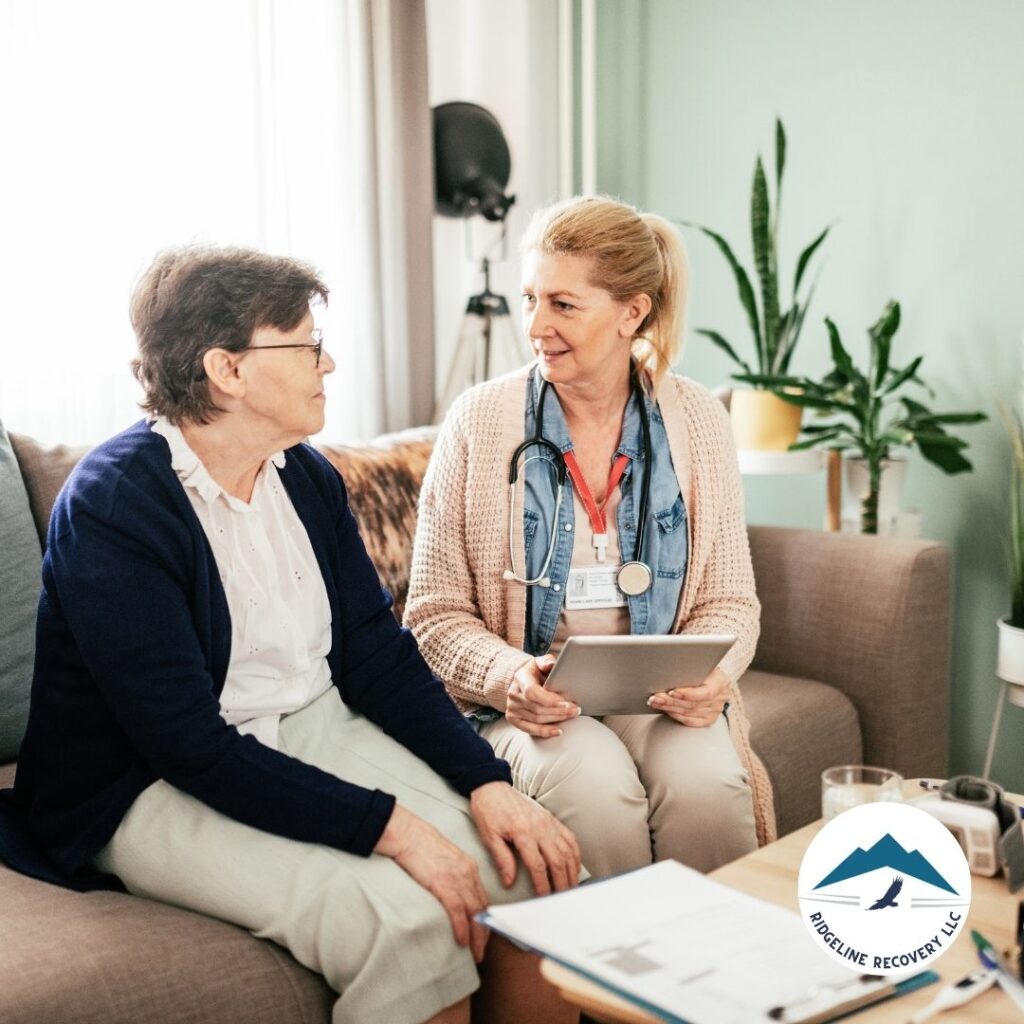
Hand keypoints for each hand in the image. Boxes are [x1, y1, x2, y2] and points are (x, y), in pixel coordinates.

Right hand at [374, 804, 489, 960]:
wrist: (407, 833)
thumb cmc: (420, 845)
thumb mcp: (444, 858)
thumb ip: (452, 874)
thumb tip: (452, 892)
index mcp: (468, 866)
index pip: (482, 897)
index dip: (484, 919)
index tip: (483, 934)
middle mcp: (468, 872)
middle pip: (482, 908)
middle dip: (484, 932)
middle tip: (482, 950)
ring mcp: (457, 878)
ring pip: (474, 913)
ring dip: (477, 937)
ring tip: (476, 953)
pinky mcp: (443, 884)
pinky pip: (458, 911)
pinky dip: (462, 928)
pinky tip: (462, 942)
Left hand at [469, 781, 581, 894]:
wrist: (492, 787)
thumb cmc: (488, 811)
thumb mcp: (489, 837)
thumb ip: (502, 860)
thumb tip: (509, 882)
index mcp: (523, 832)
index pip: (537, 865)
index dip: (543, 885)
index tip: (544, 898)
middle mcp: (539, 827)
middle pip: (557, 860)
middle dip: (561, 882)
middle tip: (562, 899)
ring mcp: (548, 822)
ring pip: (567, 850)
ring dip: (571, 871)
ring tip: (570, 887)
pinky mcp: (551, 818)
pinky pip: (569, 837)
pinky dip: (575, 854)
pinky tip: (574, 866)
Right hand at [505, 655, 579, 737]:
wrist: (522, 682)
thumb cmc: (536, 672)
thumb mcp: (540, 663)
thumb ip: (546, 662)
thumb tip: (550, 664)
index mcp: (520, 678)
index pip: (532, 691)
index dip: (550, 700)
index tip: (567, 704)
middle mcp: (513, 694)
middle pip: (537, 708)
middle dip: (559, 711)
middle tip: (576, 710)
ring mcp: (512, 707)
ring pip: (536, 719)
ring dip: (556, 719)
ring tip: (572, 716)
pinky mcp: (513, 718)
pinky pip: (530, 729)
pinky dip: (545, 732)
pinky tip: (558, 731)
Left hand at [647, 667, 731, 727]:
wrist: (713, 680)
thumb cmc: (704, 669)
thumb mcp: (702, 663)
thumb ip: (691, 665)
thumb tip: (672, 663)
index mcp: (721, 682)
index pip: (705, 693)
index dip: (687, 694)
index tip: (671, 691)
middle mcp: (719, 699)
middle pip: (692, 704)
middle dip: (671, 701)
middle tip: (655, 697)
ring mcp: (714, 711)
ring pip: (688, 713)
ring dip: (668, 707)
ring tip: (655, 701)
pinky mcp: (708, 720)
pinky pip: (689, 721)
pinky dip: (675, 715)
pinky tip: (665, 709)